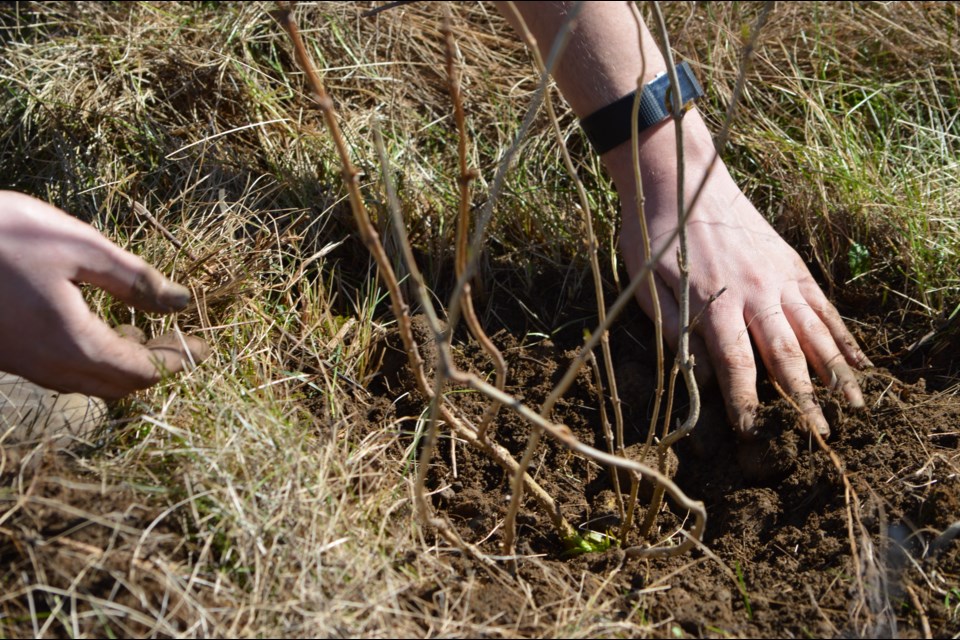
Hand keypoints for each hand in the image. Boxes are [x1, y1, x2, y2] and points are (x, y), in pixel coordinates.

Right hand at [0, 191, 209, 398]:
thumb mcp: (79, 247)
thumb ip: (134, 280)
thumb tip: (182, 302)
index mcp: (75, 344)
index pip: (143, 372)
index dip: (179, 361)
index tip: (206, 347)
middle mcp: (49, 367)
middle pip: (119, 385)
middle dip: (156, 365)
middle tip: (182, 339)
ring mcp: (23, 365)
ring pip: (89, 382)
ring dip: (124, 363)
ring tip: (144, 328)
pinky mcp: (5, 354)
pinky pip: (61, 371)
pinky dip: (92, 356)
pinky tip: (97, 323)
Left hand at [611, 117, 870, 437]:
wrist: (683, 176)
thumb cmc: (656, 234)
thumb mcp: (647, 284)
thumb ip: (674, 329)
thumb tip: (699, 374)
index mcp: (714, 301)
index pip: (737, 363)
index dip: (747, 401)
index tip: (755, 432)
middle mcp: (755, 292)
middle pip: (786, 354)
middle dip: (804, 399)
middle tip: (820, 435)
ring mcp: (779, 276)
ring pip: (815, 332)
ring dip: (836, 372)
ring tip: (854, 405)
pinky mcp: (791, 263)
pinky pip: (823, 304)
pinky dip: (841, 334)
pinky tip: (857, 359)